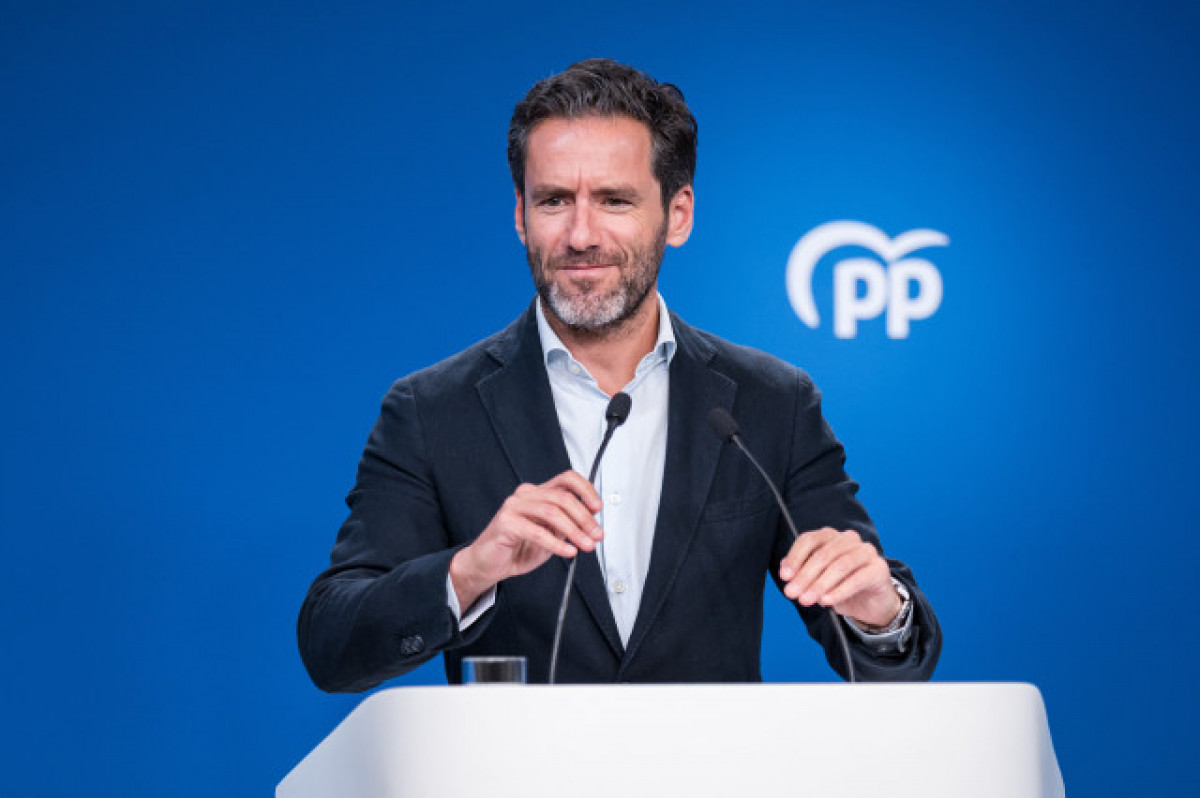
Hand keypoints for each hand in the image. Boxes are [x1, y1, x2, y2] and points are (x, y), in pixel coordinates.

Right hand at [449, 470, 602, 609]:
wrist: (489, 564)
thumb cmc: (517, 548)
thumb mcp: (551, 535)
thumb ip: (567, 526)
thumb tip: (592, 524)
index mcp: (538, 493)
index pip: (566, 479)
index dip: (586, 490)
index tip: (598, 508)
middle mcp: (526, 494)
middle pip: (562, 497)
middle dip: (584, 518)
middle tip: (596, 535)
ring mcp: (514, 506)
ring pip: (552, 512)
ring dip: (574, 531)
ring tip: (585, 545)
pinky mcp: (506, 522)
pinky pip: (537, 531)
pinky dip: (556, 543)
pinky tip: (567, 552)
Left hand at [778, 527, 901, 628]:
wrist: (870, 604)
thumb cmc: (839, 587)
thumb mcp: (816, 580)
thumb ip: (800, 572)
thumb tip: (785, 570)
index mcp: (830, 536)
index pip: (809, 540)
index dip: (795, 558)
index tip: (784, 577)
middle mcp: (848, 539)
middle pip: (823, 554)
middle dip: (804, 576)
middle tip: (792, 594)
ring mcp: (866, 551)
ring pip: (839, 565)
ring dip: (820, 584)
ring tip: (806, 600)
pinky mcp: (879, 568)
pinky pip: (858, 578)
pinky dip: (840, 591)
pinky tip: (827, 601)